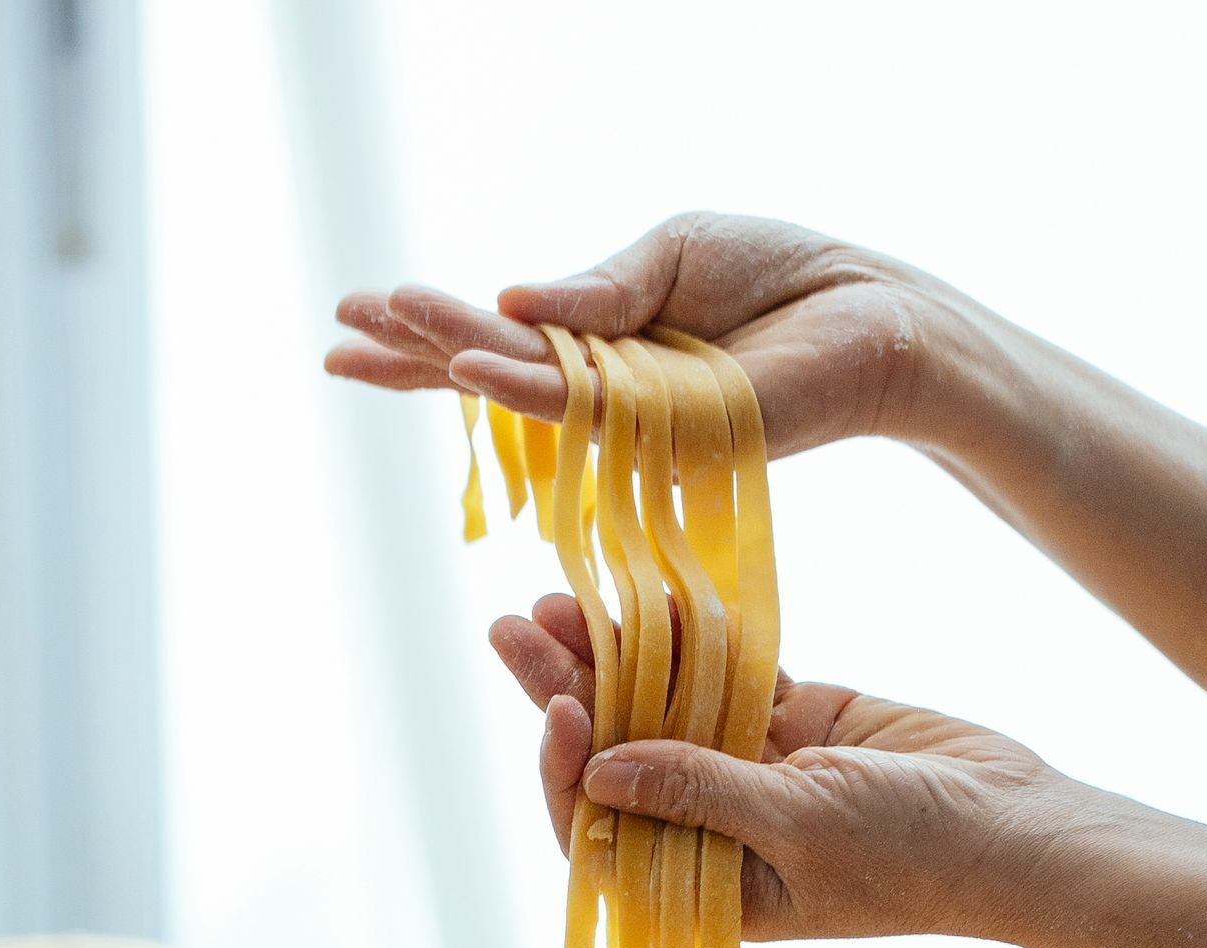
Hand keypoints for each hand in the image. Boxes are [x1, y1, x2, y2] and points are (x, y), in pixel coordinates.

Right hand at [327, 214, 952, 457]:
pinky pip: (591, 410)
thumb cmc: (781, 283)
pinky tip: (476, 374)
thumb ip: (599, 289)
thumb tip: (514, 302)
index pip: (503, 337)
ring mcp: (635, 418)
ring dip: (449, 364)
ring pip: (526, 395)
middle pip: (495, 376)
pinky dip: (531, 389)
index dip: (434, 330)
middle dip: (416, 358)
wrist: (870, 317)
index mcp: (603, 342)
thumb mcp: (676, 256)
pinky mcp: (673, 433)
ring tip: (376, 338)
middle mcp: (609, 392)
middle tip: (336, 343)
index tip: (362, 314)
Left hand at [492, 593, 1070, 940]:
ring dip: (613, 656)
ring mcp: (752, 771)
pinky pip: (724, 673)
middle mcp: (714, 833)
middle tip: (511, 629)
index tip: (558, 710)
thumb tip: (598, 773)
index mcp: (704, 887)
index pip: (604, 834)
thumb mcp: (801, 825)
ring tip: (556, 596)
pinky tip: (647, 592)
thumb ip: (700, 791)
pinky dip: (690, 635)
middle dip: (564, 697)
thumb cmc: (916, 856)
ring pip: (660, 708)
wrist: (1016, 824)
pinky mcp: (793, 720)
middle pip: (616, 758)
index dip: (566, 774)